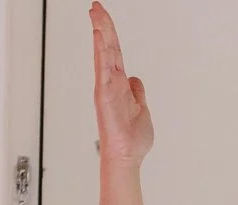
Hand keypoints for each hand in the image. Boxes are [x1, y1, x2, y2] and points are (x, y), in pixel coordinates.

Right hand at [91, 4, 152, 166]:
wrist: (127, 156)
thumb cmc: (131, 139)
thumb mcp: (141, 108)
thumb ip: (137, 92)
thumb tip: (136, 80)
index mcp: (120, 83)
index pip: (114, 51)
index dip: (109, 32)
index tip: (102, 15)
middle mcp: (111, 82)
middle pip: (107, 46)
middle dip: (102, 24)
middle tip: (96, 5)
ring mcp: (106, 87)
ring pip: (103, 52)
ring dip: (100, 31)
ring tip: (96, 13)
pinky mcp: (104, 94)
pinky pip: (102, 67)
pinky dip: (100, 50)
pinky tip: (99, 35)